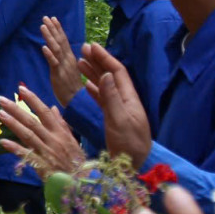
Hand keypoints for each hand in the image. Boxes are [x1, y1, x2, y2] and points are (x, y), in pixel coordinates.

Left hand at [0, 84, 84, 172]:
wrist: (81, 182)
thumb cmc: (76, 161)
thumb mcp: (72, 140)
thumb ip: (61, 123)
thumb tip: (52, 107)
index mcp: (60, 132)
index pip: (45, 112)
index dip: (33, 100)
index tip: (21, 89)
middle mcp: (52, 139)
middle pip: (32, 121)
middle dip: (16, 109)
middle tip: (2, 100)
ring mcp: (46, 152)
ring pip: (27, 135)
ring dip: (13, 124)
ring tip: (1, 114)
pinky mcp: (41, 165)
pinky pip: (26, 155)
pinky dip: (15, 148)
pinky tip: (3, 142)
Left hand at [40, 15, 83, 104]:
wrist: (78, 102)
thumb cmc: (72, 88)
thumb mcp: (68, 70)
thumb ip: (64, 60)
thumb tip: (58, 51)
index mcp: (70, 58)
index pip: (64, 40)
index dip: (58, 29)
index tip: (53, 18)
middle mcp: (68, 59)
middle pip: (60, 41)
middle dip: (53, 28)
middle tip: (46, 17)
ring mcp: (64, 66)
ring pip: (56, 49)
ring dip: (49, 37)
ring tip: (42, 26)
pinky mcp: (59, 75)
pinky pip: (54, 64)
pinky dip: (49, 55)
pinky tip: (43, 47)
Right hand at [79, 43, 152, 162]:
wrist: (133, 167)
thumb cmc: (128, 145)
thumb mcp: (119, 121)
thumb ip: (112, 98)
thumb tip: (105, 74)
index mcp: (130, 99)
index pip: (118, 72)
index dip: (105, 58)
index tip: (92, 47)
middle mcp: (126, 101)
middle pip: (112, 76)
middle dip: (98, 61)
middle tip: (83, 49)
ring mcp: (121, 109)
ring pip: (106, 86)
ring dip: (94, 74)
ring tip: (81, 63)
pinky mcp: (115, 118)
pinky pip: (103, 99)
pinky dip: (95, 90)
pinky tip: (87, 86)